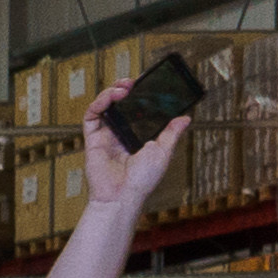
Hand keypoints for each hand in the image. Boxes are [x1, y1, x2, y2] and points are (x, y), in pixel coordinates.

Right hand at [81, 94, 191, 217]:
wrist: (123, 196)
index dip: (140, 95)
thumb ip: (171, 133)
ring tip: (124, 86)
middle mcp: (120, 134)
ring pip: (104, 106)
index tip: (147, 84)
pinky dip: (99, 102)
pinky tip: (111, 96)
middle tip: (133, 81)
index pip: (137, 110)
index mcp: (136, 136)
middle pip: (119, 104)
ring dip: (111, 91)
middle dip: (124, 88)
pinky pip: (91, 116)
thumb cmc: (142, 180)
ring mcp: (106, 136)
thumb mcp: (163, 152)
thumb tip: (185, 118)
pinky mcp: (93, 139)